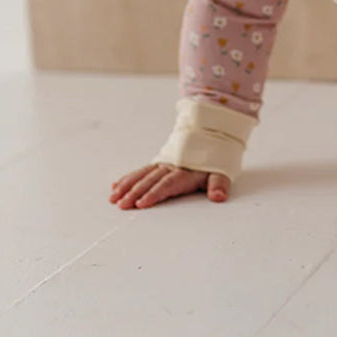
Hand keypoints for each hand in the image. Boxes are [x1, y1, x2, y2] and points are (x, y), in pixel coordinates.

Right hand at [109, 163, 230, 208]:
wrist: (212, 132)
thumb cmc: (216, 156)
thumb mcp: (222, 170)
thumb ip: (219, 184)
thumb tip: (218, 197)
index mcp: (186, 171)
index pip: (168, 184)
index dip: (155, 193)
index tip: (142, 203)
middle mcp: (172, 167)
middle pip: (151, 180)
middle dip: (135, 192)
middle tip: (122, 204)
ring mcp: (163, 164)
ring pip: (142, 175)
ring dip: (127, 185)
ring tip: (114, 197)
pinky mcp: (159, 163)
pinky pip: (141, 170)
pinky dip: (128, 178)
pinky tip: (116, 185)